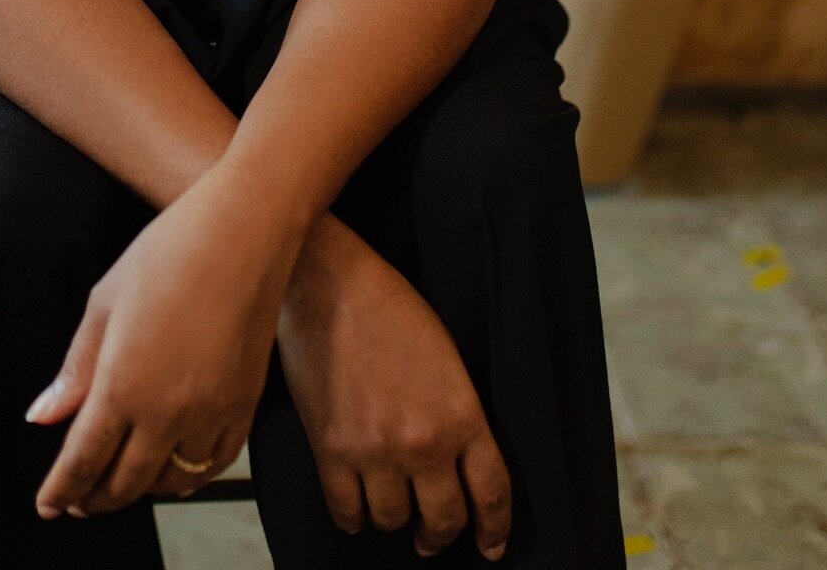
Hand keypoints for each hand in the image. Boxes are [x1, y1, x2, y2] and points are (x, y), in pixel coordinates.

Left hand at [26, 167, 295, 518]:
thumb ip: (75, 370)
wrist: (243, 232)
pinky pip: (212, 467)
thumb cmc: (169, 253)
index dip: (61, 490)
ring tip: (121, 479)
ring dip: (139, 489)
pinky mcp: (244, 407)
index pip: (82, 462)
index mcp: (124, 386)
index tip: (48, 503)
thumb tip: (44, 416)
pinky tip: (172, 466)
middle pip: (124, 484)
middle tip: (78, 498)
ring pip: (169, 483)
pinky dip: (187, 477)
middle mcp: (168, 412)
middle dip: (94, 498)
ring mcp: (211, 414)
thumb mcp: (104, 303)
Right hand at [276, 222, 511, 560]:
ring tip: (391, 508)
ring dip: (394, 520)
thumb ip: (455, 411)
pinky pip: (346, 510)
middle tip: (431, 535)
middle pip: (444, 519)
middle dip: (440, 534)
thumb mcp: (445, 356)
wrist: (332, 283)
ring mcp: (375, 449)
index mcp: (461, 414)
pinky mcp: (331, 449)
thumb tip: (456, 457)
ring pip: (393, 520)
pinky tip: (356, 508)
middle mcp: (423, 442)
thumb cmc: (388, 305)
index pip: (492, 492)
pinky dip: (353, 517)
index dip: (494, 528)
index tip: (490, 544)